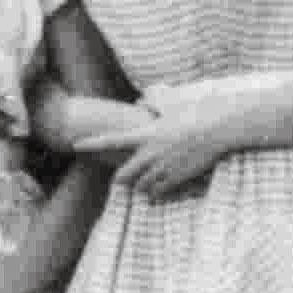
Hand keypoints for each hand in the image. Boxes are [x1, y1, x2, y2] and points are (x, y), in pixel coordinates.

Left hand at [77, 97, 238, 198]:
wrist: (218, 128)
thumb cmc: (195, 113)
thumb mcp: (170, 105)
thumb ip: (152, 102)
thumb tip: (142, 99)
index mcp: (145, 134)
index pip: (111, 140)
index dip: (92, 143)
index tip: (75, 145)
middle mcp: (150, 153)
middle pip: (124, 174)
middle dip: (121, 179)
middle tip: (120, 180)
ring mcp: (163, 167)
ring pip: (141, 186)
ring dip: (140, 187)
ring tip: (142, 185)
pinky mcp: (177, 178)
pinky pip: (158, 192)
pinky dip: (155, 193)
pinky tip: (155, 193)